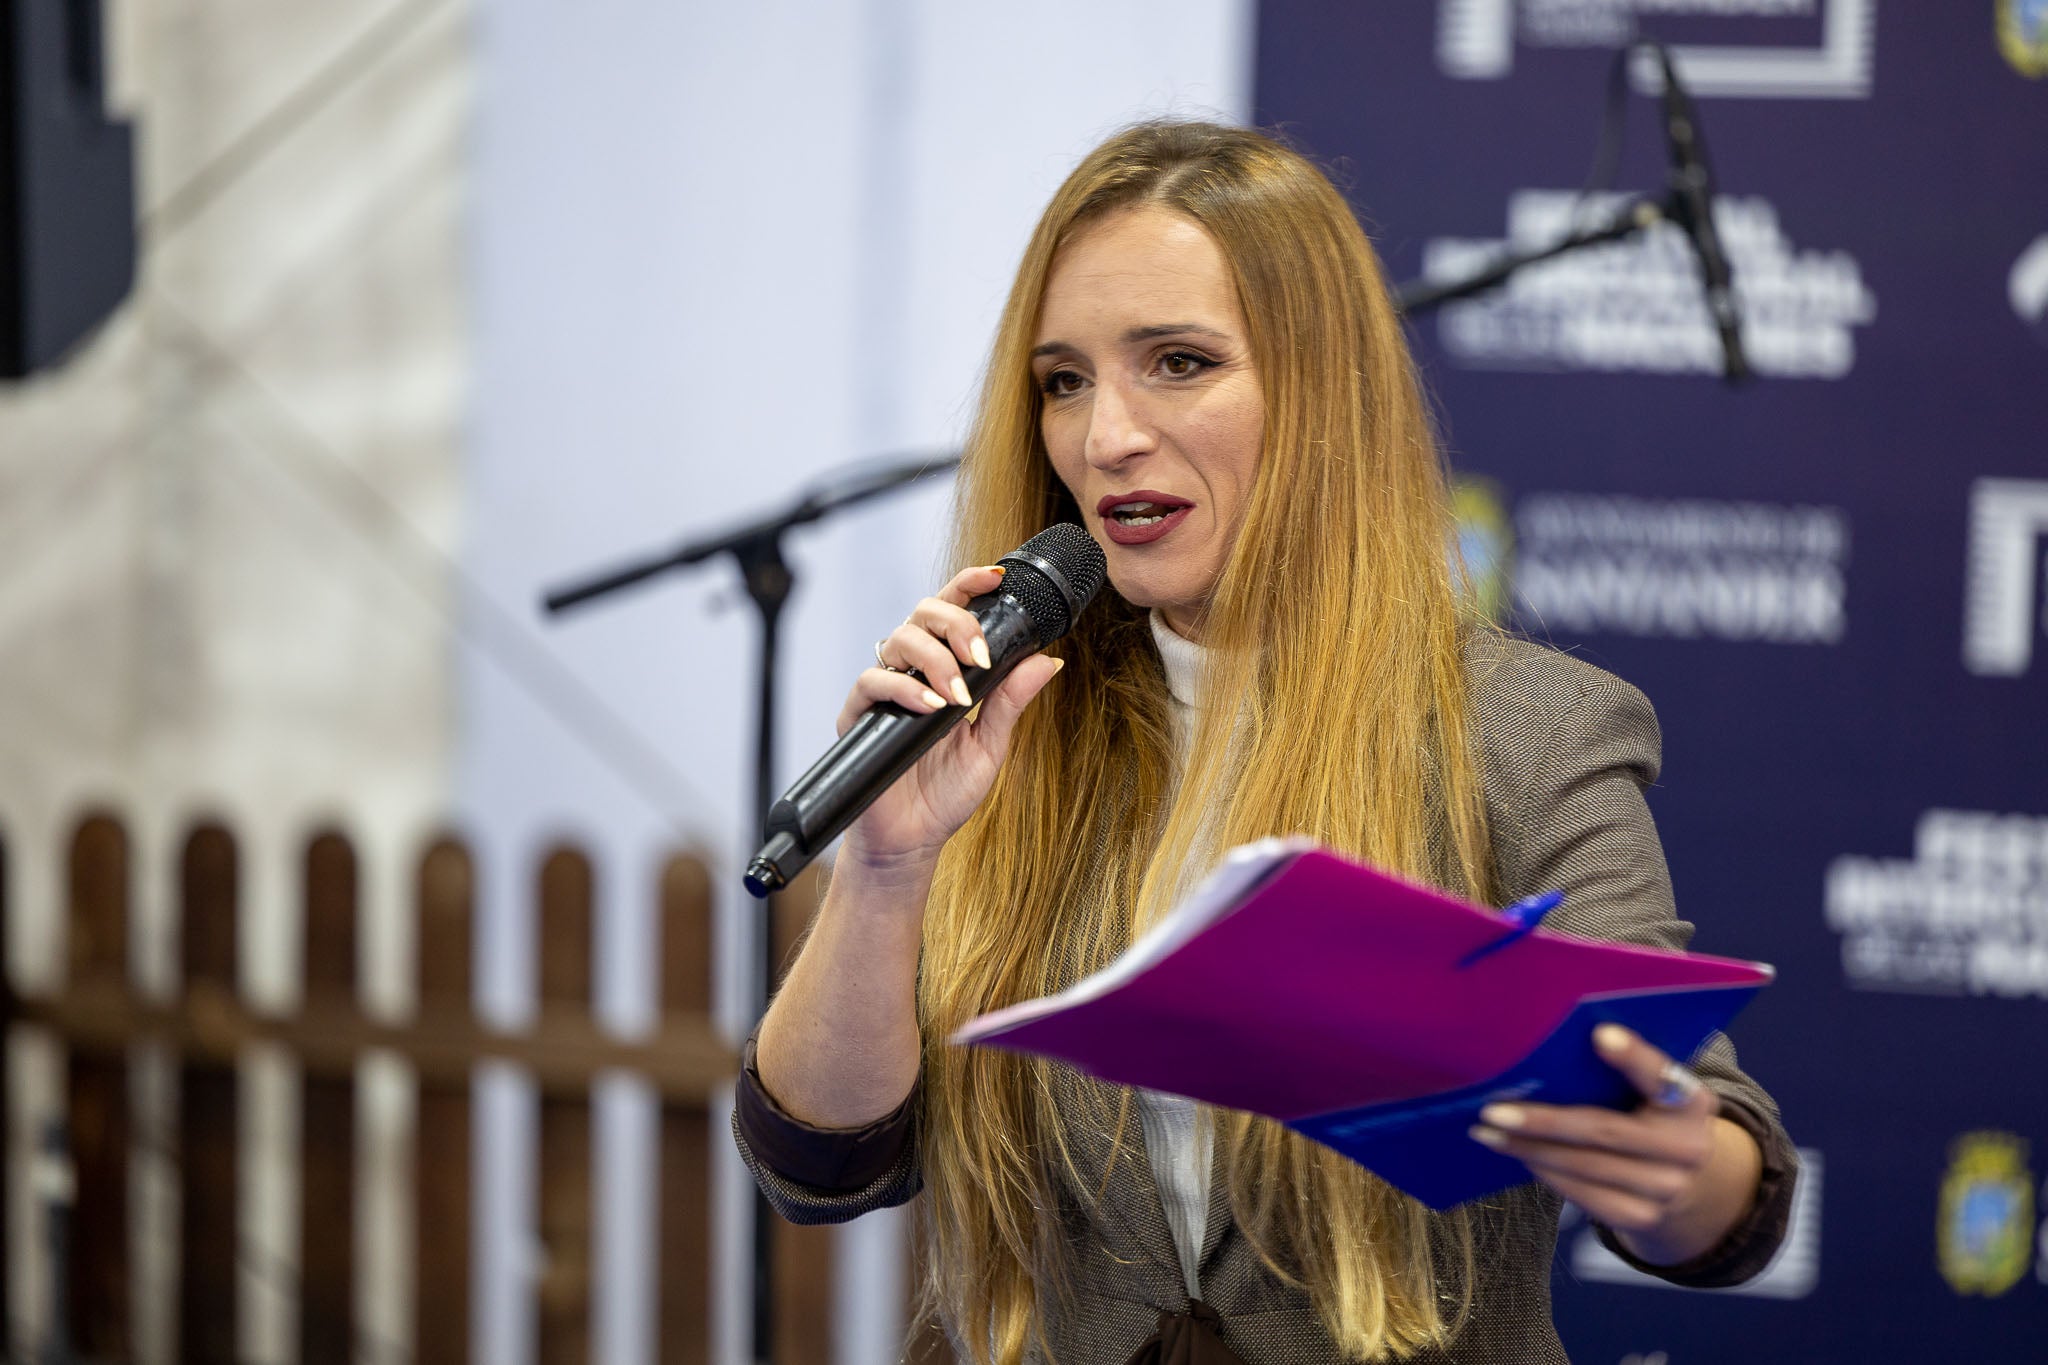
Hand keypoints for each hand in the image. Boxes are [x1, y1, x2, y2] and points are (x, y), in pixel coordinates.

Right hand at [835, 564, 1063, 869]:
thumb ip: (1012, 701)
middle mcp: (911, 670)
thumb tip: (1048, 661)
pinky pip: (873, 681)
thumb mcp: (991, 745)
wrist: (912, 840)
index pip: (952, 610)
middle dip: (957, 623)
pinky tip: (930, 706)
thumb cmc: (947, 792)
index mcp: (944, 668)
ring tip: (958, 696)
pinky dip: (904, 688)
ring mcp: (883, 691)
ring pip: (899, 639)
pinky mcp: (858, 716)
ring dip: (936, 660)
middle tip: (981, 656)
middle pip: (924, 612)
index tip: (998, 577)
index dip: (970, 584)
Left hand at [1467, 1024, 1761, 1264]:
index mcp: (1691, 1101)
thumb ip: (1625, 1070)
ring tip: (1489, 1133)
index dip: (1633, 1056)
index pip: (1663, 1075)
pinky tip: (1519, 1155)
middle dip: (1543, 1121)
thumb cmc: (1652, 1116)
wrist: (1689, 1183)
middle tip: (1492, 1110)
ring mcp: (1666, 1188)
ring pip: (1586, 1166)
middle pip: (1605, 1131)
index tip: (1598, 1034)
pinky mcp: (1642, 1217)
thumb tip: (1552, 1044)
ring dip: (1530, 1149)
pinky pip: (1583, 1195)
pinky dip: (1546, 1172)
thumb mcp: (1654, 1091)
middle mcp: (1687, 1148)